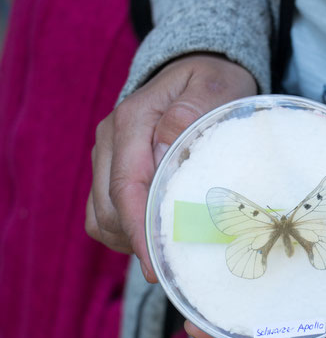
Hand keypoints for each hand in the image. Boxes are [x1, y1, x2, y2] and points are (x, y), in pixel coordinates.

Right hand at [85, 54, 256, 281]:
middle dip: (137, 241)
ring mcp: (109, 155)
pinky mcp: (113, 167)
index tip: (156, 266)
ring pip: (101, 216)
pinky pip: (106, 212)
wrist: (199, 71)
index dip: (139, 231)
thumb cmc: (212, 81)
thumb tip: (164, 150)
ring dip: (130, 238)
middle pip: (108, 209)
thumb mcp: (212, 88)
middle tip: (174, 264)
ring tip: (168, 249)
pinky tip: (157, 232)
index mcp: (132, 120)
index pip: (125, 188)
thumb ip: (189, 114)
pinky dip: (127, 230)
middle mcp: (111, 140)